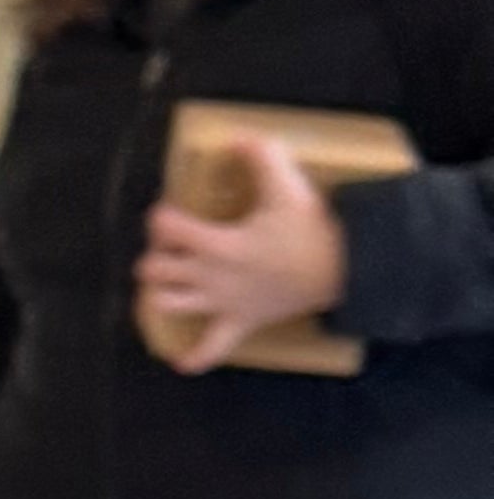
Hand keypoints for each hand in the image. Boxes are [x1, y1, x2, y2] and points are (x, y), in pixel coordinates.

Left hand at [139, 133, 344, 367]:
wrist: (345, 269)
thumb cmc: (312, 230)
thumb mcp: (288, 187)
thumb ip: (262, 157)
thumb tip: (240, 137)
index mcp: (218, 243)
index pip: (167, 228)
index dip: (160, 216)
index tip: (169, 210)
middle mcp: (211, 276)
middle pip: (155, 269)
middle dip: (154, 254)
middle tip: (170, 245)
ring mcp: (222, 303)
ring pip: (169, 304)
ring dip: (160, 293)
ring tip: (166, 282)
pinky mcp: (240, 323)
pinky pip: (213, 348)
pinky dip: (197, 357)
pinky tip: (182, 361)